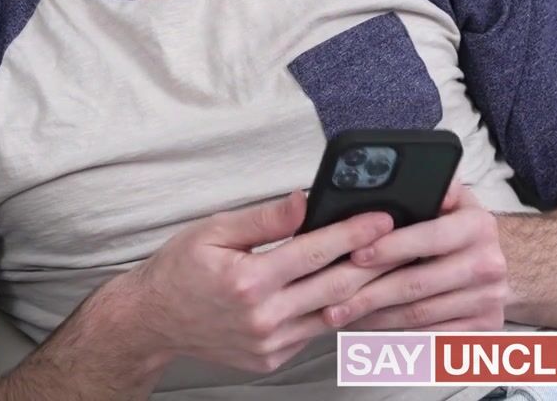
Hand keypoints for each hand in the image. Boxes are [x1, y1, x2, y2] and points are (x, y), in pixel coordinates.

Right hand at [124, 190, 396, 374]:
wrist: (153, 319)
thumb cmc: (179, 270)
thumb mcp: (212, 230)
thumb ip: (263, 218)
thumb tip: (304, 200)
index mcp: (248, 280)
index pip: (314, 252)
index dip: (353, 233)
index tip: (382, 217)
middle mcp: (263, 317)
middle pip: (336, 287)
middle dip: (374, 261)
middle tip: (404, 240)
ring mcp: (271, 343)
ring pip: (333, 313)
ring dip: (364, 290)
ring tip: (389, 266)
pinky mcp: (273, 357)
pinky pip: (315, 331)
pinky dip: (336, 310)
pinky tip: (352, 293)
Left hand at [327, 183, 507, 331]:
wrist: (502, 263)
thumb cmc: (459, 226)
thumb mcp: (451, 196)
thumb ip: (427, 185)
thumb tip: (396, 176)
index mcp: (477, 226)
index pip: (429, 237)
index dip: (390, 247)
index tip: (355, 253)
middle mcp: (488, 264)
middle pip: (417, 283)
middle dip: (369, 290)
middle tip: (331, 296)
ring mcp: (487, 300)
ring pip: (419, 313)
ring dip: (375, 315)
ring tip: (340, 312)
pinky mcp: (482, 328)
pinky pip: (430, 333)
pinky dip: (395, 331)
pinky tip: (367, 325)